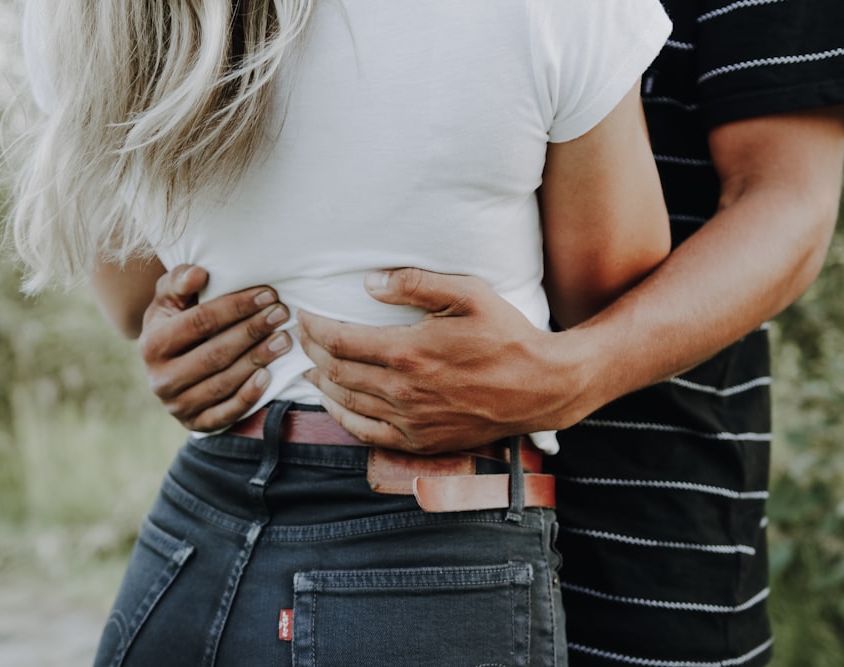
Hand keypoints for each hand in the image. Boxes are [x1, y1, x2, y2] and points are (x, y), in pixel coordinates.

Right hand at [139, 265, 292, 430]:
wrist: (167, 366)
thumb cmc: (175, 322)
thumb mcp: (169, 299)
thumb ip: (179, 281)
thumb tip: (198, 274)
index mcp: (152, 344)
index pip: (199, 322)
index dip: (236, 307)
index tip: (268, 294)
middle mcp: (161, 378)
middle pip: (214, 354)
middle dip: (252, 331)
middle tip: (281, 315)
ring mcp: (177, 405)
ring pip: (223, 383)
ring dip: (257, 360)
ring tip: (283, 340)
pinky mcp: (195, 423)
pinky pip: (225, 413)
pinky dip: (248, 396)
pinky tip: (269, 376)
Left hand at [298, 268, 575, 453]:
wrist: (542, 387)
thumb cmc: (507, 336)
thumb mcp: (469, 294)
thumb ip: (417, 283)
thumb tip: (370, 283)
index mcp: (409, 352)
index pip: (340, 341)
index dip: (314, 327)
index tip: (303, 315)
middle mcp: (403, 391)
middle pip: (336, 372)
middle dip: (312, 352)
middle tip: (302, 336)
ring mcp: (410, 421)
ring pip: (346, 403)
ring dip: (321, 383)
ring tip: (310, 366)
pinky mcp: (421, 441)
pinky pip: (367, 434)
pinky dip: (342, 418)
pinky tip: (334, 403)